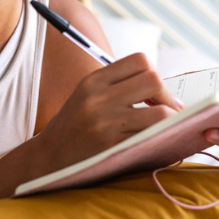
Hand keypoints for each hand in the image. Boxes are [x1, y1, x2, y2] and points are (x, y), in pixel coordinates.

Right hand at [36, 53, 183, 173]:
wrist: (48, 157)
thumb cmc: (72, 126)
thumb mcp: (86, 95)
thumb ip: (116, 85)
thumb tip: (159, 86)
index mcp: (94, 80)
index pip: (139, 60)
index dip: (154, 73)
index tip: (155, 91)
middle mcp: (99, 97)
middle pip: (153, 80)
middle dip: (167, 95)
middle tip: (168, 109)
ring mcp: (106, 122)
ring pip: (159, 112)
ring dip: (170, 119)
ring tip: (168, 126)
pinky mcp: (112, 146)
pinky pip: (151, 137)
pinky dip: (162, 137)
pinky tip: (159, 140)